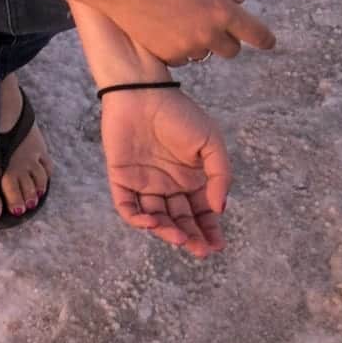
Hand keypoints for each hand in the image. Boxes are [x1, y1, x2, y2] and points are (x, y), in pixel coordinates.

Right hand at [92, 0, 275, 65]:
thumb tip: (240, 2)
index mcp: (220, 10)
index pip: (255, 33)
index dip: (265, 38)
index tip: (268, 42)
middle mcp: (207, 33)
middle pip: (231, 50)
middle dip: (226, 38)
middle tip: (208, 22)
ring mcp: (187, 47)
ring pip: (205, 53)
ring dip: (200, 42)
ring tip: (177, 19)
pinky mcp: (167, 56)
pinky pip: (183, 58)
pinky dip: (179, 48)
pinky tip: (163, 28)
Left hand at [98, 87, 230, 257]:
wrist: (142, 92)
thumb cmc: (180, 114)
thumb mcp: (211, 144)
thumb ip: (220, 176)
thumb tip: (219, 208)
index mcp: (190, 179)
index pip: (201, 213)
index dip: (209, 231)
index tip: (217, 246)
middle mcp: (168, 186)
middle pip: (179, 220)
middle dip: (190, 238)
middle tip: (199, 250)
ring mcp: (144, 183)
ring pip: (155, 218)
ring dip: (167, 232)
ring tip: (180, 238)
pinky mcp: (121, 178)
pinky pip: (127, 206)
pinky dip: (137, 219)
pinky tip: (152, 224)